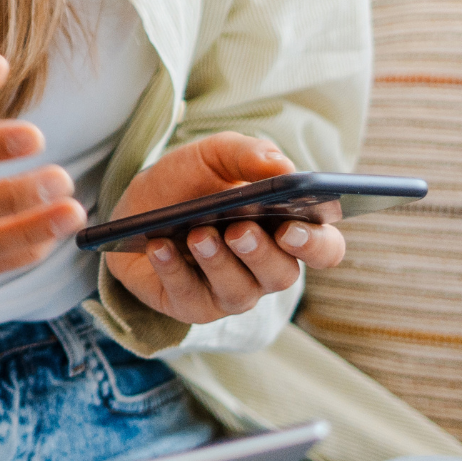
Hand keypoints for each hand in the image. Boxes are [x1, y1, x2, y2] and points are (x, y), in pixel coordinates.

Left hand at [102, 132, 346, 324]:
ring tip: (197, 235)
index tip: (291, 227)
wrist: (137, 204)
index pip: (325, 249)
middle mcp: (266, 268)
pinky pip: (190, 299)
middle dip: (261, 253)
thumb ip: (250, 154)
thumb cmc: (190, 182)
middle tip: (239, 230)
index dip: (315, 244)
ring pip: (239, 292)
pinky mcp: (193, 306)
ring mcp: (231, 291)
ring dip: (217, 262)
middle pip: (282, 275)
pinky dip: (174, 271)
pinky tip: (160, 247)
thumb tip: (283, 166)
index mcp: (286, 230)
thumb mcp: (216, 156)